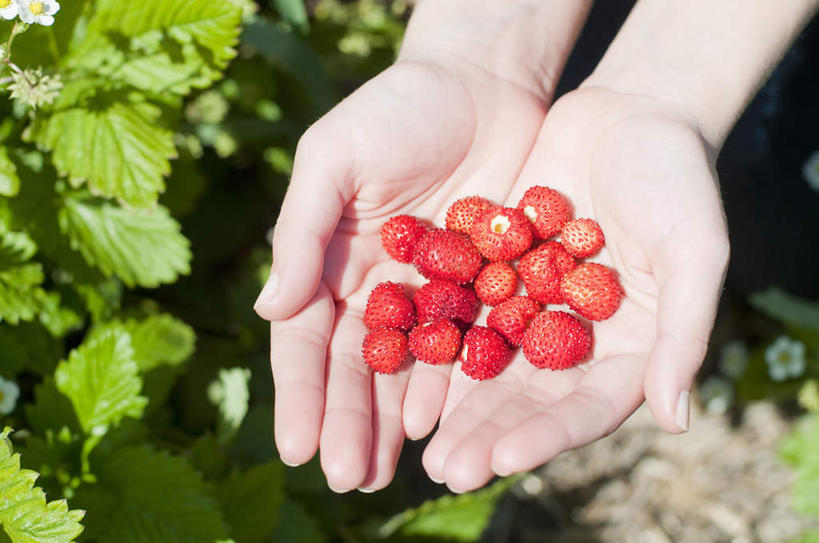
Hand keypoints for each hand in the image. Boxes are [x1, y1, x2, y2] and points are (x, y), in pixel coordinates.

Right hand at [254, 54, 550, 491]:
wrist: (481, 85)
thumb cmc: (395, 110)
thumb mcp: (335, 158)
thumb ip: (301, 232)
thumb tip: (267, 310)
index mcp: (331, 262)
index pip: (307, 340)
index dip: (300, 394)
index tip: (297, 447)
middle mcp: (375, 288)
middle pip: (357, 369)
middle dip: (350, 423)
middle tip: (348, 479)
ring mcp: (430, 295)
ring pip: (408, 371)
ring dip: (395, 424)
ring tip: (386, 475)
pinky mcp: (483, 290)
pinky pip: (465, 348)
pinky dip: (452, 388)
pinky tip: (441, 428)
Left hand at [421, 87, 729, 491]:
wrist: (629, 114)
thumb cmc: (677, 179)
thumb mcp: (695, 249)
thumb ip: (684, 332)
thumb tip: (676, 421)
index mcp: (629, 347)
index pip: (587, 406)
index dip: (547, 435)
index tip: (504, 460)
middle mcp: (577, 338)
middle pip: (530, 398)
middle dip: (488, 435)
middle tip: (446, 474)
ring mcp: (534, 307)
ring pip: (491, 365)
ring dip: (456, 405)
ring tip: (418, 442)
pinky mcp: (498, 274)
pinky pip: (465, 314)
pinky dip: (438, 341)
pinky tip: (402, 367)